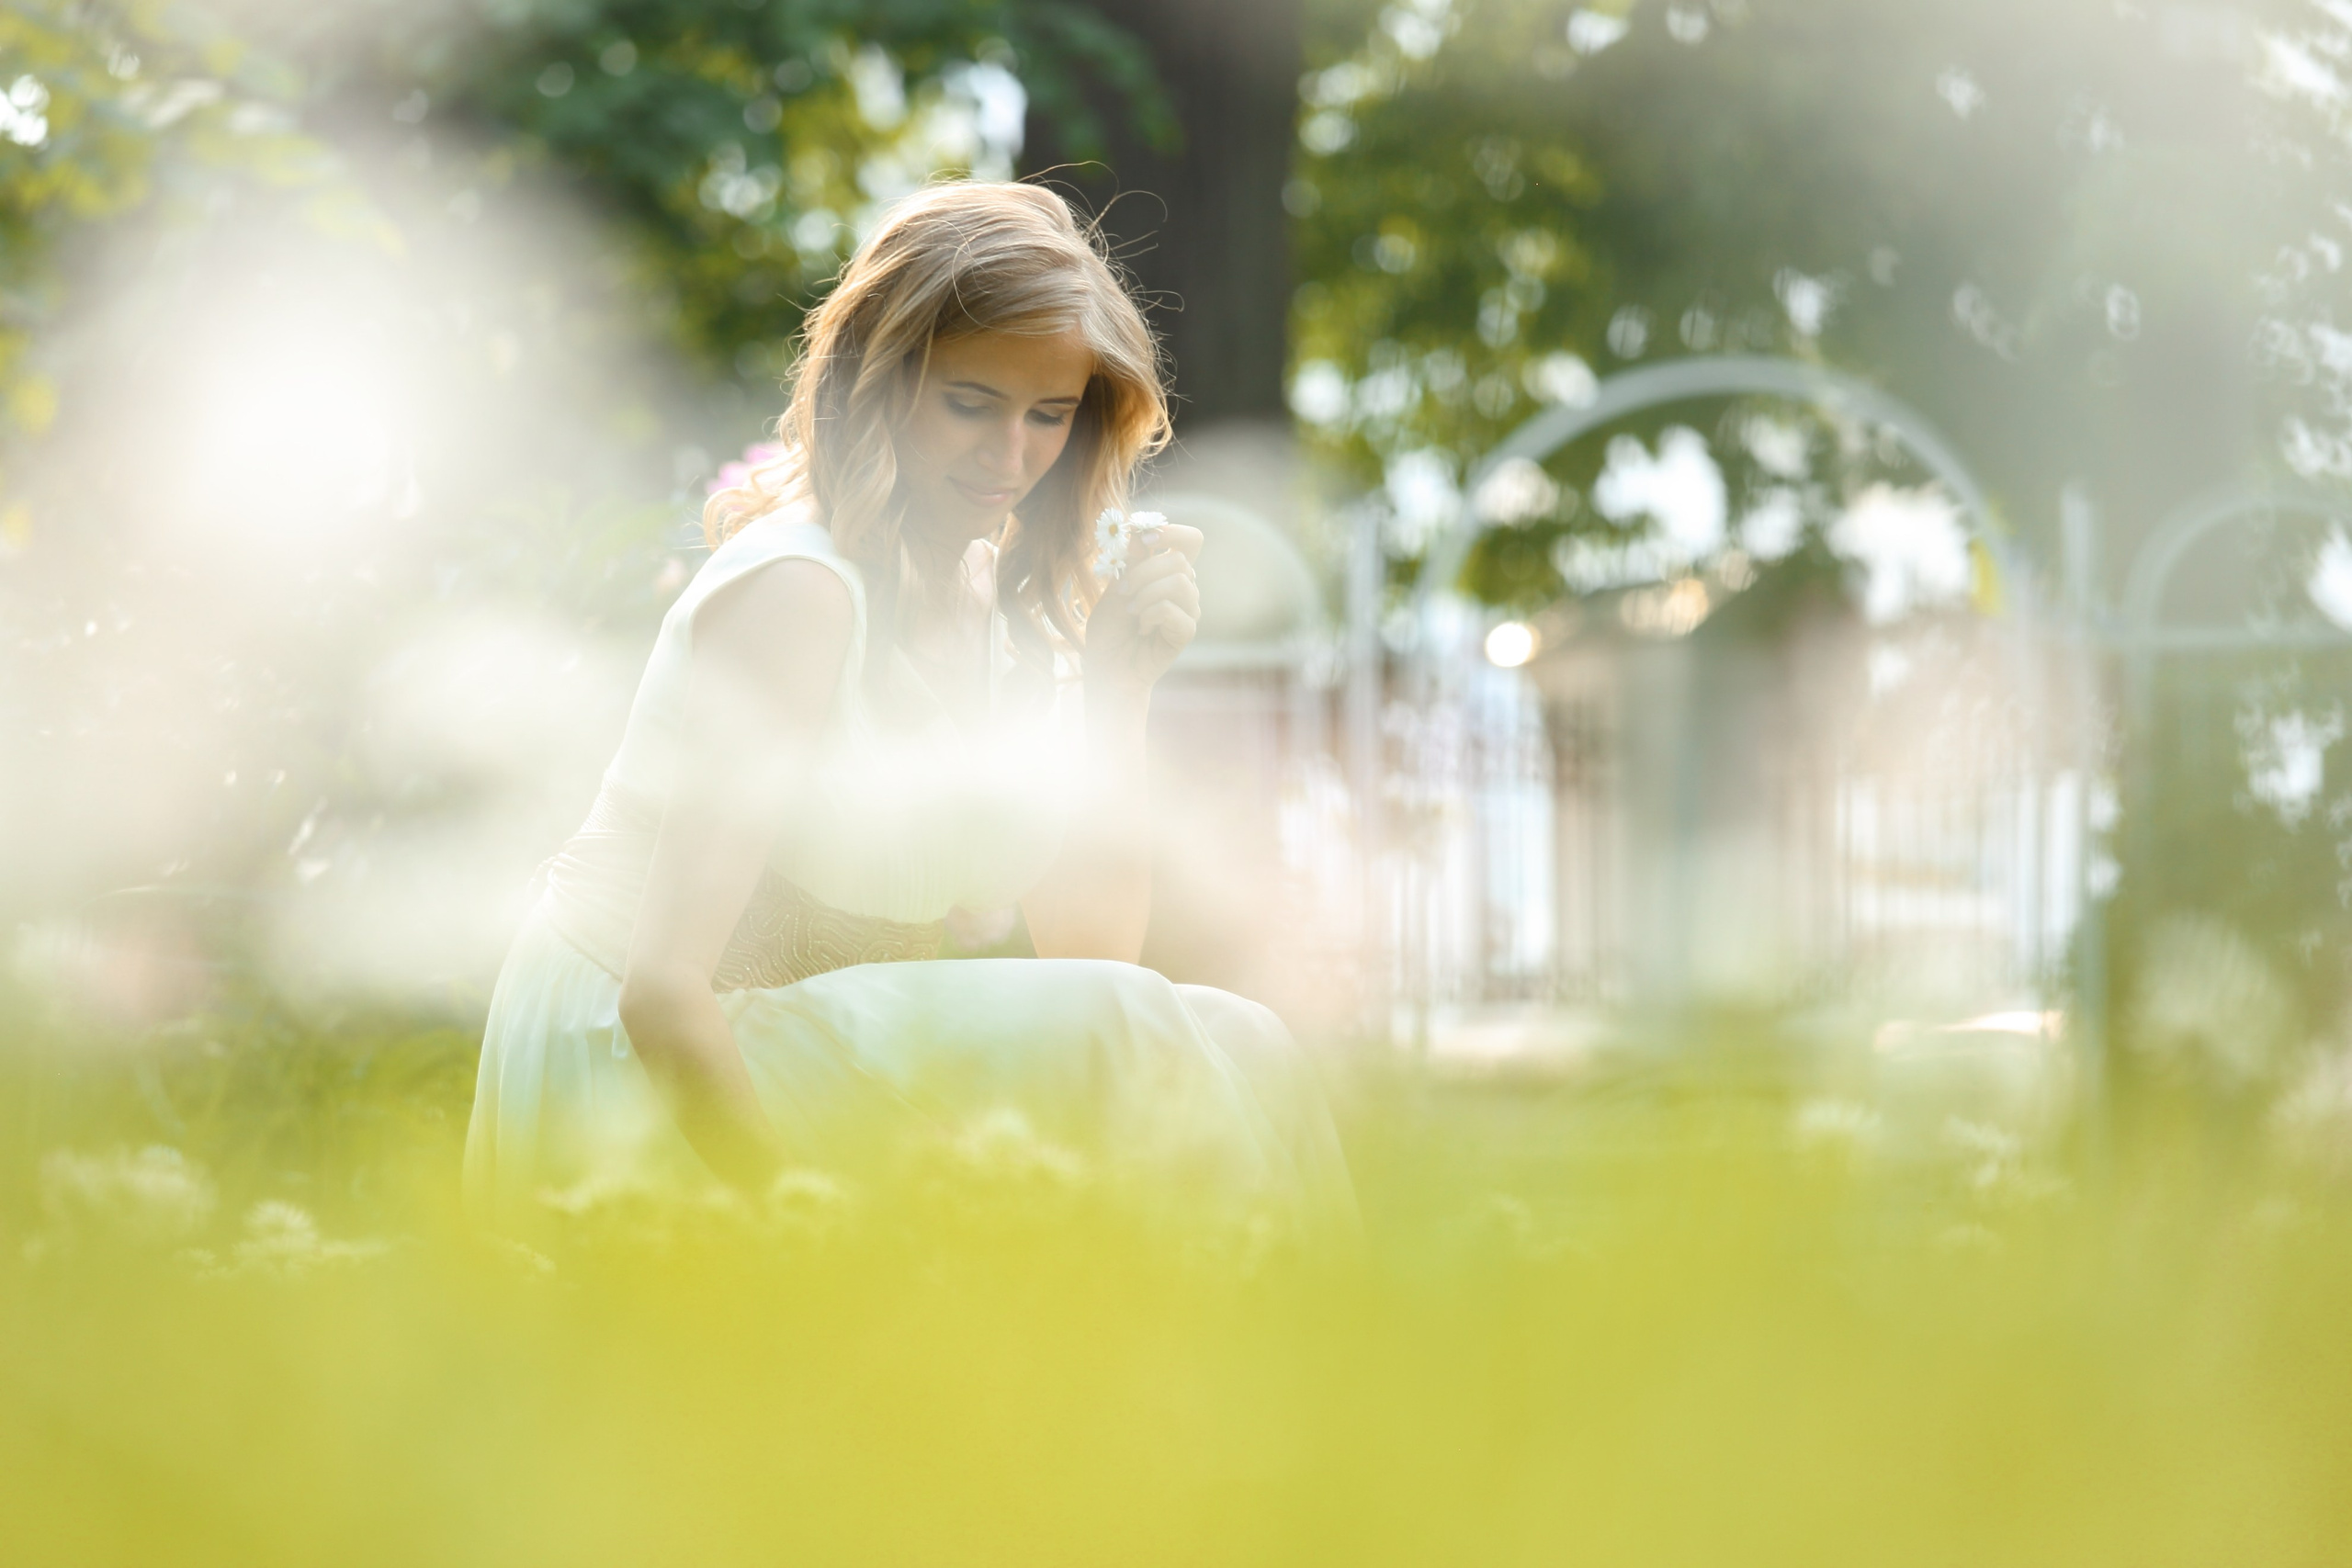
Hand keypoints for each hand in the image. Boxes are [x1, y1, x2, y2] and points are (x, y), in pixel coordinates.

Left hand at [1087, 522, 1201, 694]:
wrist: (1108, 665)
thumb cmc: (1111, 627)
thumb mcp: (1115, 587)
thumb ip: (1130, 562)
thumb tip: (1138, 534)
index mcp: (1168, 571)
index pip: (1190, 540)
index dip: (1172, 533)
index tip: (1145, 540)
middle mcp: (1184, 587)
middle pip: (1180, 560)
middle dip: (1144, 572)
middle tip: (1124, 591)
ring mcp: (1188, 609)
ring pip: (1179, 582)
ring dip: (1146, 595)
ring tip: (1132, 612)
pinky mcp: (1187, 630)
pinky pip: (1171, 609)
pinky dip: (1149, 615)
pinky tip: (1142, 629)